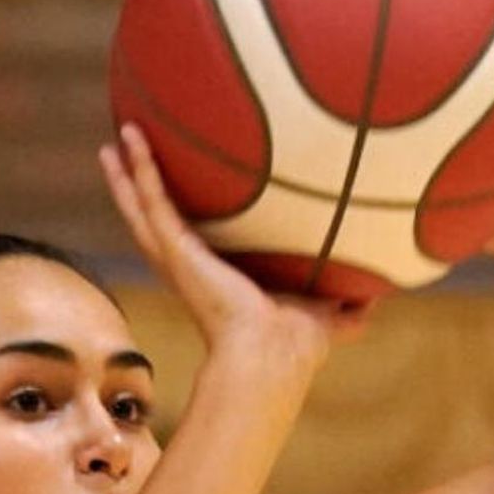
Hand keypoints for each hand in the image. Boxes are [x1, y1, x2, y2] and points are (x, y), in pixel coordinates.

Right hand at [98, 124, 371, 372]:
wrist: (272, 353)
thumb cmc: (296, 344)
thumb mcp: (329, 313)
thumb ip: (349, 303)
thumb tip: (381, 297)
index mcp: (215, 277)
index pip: (190, 241)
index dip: (177, 221)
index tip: (172, 196)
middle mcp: (188, 266)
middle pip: (152, 221)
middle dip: (137, 192)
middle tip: (124, 159)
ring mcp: (176, 257)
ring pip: (141, 207)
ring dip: (125, 174)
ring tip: (112, 143)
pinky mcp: (175, 249)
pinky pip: (152, 200)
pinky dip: (137, 170)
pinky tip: (128, 140)